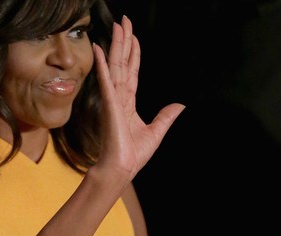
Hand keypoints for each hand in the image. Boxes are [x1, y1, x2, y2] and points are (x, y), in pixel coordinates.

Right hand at [92, 16, 184, 183]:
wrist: (121, 169)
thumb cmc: (133, 156)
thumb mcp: (156, 132)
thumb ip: (166, 116)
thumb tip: (180, 105)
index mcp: (128, 104)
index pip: (131, 73)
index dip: (133, 54)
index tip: (133, 37)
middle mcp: (119, 98)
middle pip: (122, 64)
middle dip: (123, 42)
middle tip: (123, 21)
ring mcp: (113, 101)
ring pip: (115, 67)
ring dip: (115, 46)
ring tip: (117, 26)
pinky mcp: (109, 106)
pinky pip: (106, 81)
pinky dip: (103, 65)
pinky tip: (100, 49)